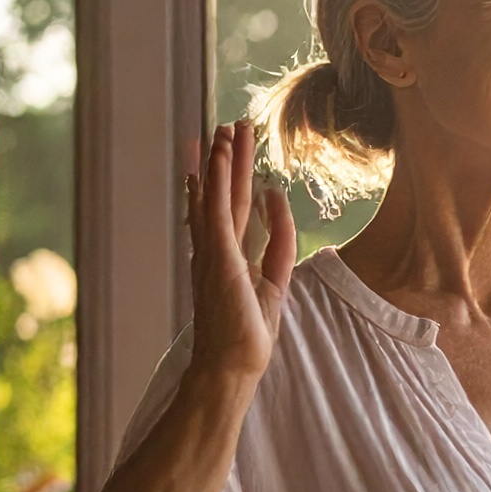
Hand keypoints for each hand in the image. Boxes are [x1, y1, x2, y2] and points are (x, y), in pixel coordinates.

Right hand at [184, 120, 297, 381]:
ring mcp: (212, 252)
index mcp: (224, 258)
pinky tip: (217, 157)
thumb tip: (277, 203)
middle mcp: (213, 250)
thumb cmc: (247, 333)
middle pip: (222, 195)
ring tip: (224, 129)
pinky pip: (215, 210)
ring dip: (220, 161)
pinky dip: (214, 181)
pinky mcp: (217, 257)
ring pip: (216, 196)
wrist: (231, 364)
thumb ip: (278, 242)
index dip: (223, 180)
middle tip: (228, 126)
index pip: (226, 210)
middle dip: (226, 160)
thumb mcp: (274, 281)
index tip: (219, 155)